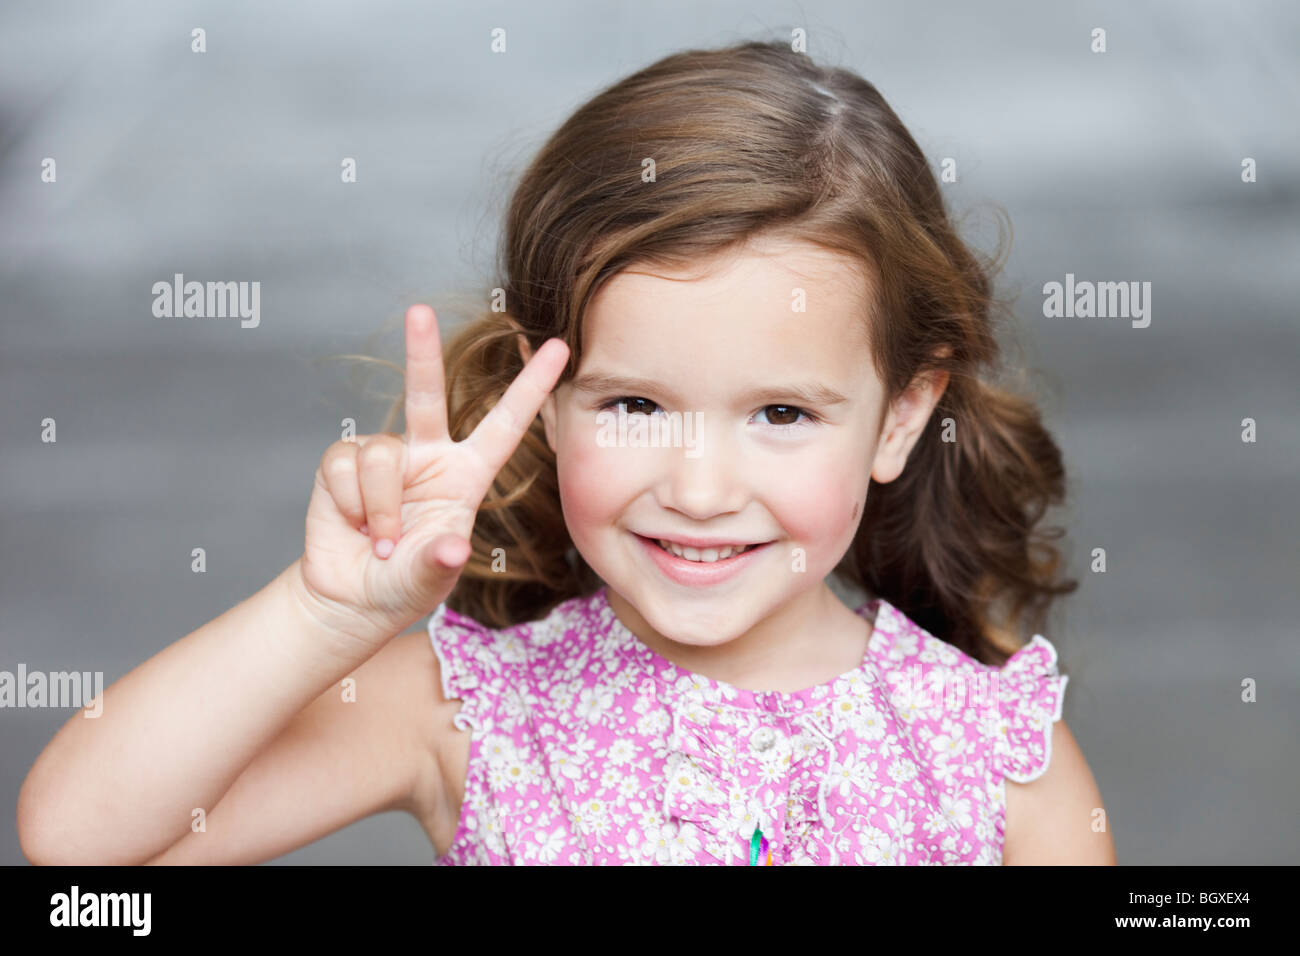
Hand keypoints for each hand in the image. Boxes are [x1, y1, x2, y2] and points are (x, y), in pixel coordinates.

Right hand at [292, 304, 568, 648]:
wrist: (353, 598)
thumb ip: (440, 561)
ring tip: (380, 542)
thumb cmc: (405, 584)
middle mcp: (427, 455)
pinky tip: (354, 525)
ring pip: (382, 455)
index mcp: (466, 475)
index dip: (530, 387)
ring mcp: (385, 457)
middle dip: (420, 351)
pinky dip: (350, 504)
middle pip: (425, 394)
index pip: (504, 424)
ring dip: (379, 508)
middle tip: (419, 311)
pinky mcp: (343, 463)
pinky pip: (345, 466)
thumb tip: (450, 549)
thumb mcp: (432, 577)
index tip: (559, 348)